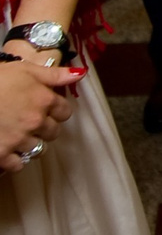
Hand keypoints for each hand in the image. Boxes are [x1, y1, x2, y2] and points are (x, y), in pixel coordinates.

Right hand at [0, 49, 80, 169]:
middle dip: (44, 128)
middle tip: (28, 121)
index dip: (55, 110)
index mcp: (44, 100)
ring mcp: (20, 140)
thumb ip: (54, 74)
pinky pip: (18, 164)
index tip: (45, 107)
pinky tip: (7, 149)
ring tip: (16, 134)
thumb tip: (80, 73)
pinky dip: (14, 160)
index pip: (64, 112)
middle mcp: (36, 122)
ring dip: (29, 144)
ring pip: (37, 149)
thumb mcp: (24, 69)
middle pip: (53, 133)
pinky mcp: (3, 154)